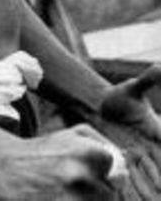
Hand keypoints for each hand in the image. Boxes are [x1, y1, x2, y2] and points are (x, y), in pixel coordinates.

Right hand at [0, 124, 124, 199]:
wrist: (3, 167)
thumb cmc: (41, 151)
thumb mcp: (72, 134)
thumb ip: (102, 145)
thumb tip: (120, 166)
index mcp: (87, 152)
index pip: (118, 173)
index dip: (104, 174)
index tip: (88, 171)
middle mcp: (80, 175)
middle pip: (109, 196)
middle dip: (95, 192)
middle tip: (71, 184)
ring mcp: (69, 199)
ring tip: (63, 193)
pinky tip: (55, 197)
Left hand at [99, 65, 160, 199]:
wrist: (99, 106)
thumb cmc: (118, 97)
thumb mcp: (133, 88)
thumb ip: (148, 80)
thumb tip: (160, 66)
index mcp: (157, 132)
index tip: (156, 159)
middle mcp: (151, 148)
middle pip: (160, 169)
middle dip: (158, 180)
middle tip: (156, 194)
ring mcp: (138, 157)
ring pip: (148, 179)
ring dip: (147, 189)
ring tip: (149, 199)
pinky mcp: (123, 161)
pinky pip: (131, 180)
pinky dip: (131, 189)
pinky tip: (126, 197)